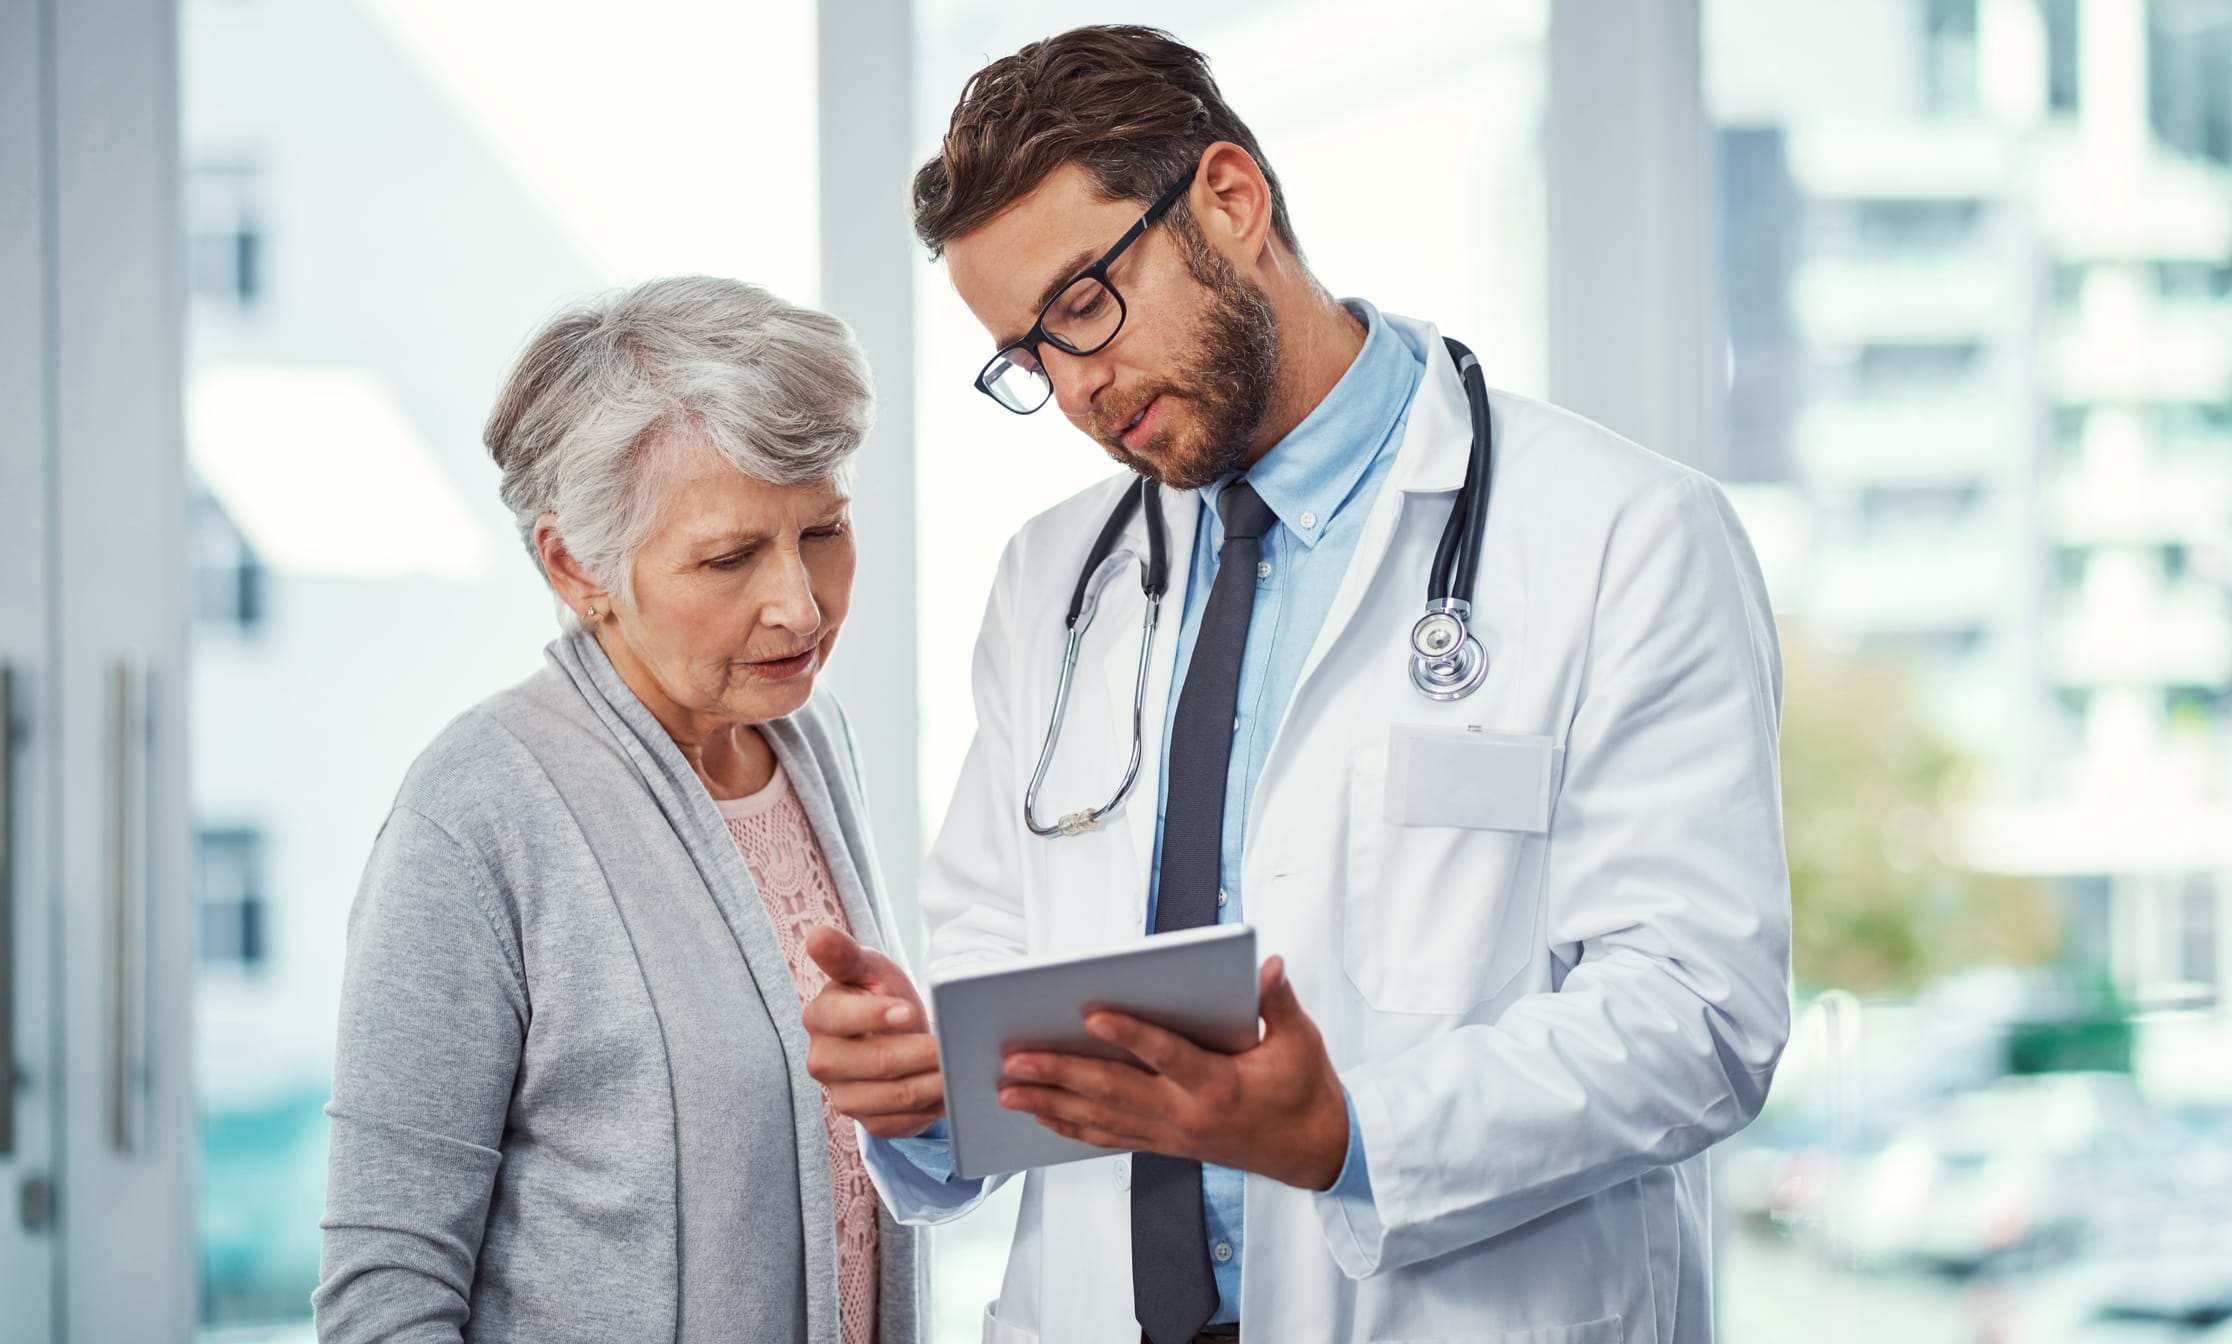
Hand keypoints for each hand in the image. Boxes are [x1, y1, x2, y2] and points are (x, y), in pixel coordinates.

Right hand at [803, 927, 944, 1139]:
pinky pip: (904, 1121)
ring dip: (933, 1082)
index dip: (876, 1016)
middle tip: (953, 1044)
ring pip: (895, 1095)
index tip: (909, 1011)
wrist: (893, 1036)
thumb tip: (817, 935)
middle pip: (876, 1061)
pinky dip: (932, 1107)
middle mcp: (824, 1061)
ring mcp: (843, 1096)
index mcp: (820, 1017)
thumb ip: (845, 955)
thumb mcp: (869, 969)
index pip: (842, 1018)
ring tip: (960, 1066)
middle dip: (920, 1052)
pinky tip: (951, 1089)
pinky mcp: (868, 1122)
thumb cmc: (881, 996)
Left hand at [997, 956, 1349, 1190]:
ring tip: (1008, 1089)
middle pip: (1114, 1091)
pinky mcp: (1166, 1144)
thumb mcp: (1301, 1042)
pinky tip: (1041, 1116)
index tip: (1091, 1013)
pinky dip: (1072, 1126)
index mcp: (1219, 1086)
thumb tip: (1268, 966)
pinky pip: (1110, 1137)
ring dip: (1051, 1103)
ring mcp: (1172, 1135)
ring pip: (1101, 1118)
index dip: (1129, 1034)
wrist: (1314, 1153)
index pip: (1166, 1055)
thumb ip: (1278, 1001)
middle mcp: (1187, 1115)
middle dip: (1060, 1073)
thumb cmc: (1305, 1093)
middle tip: (1015, 1059)